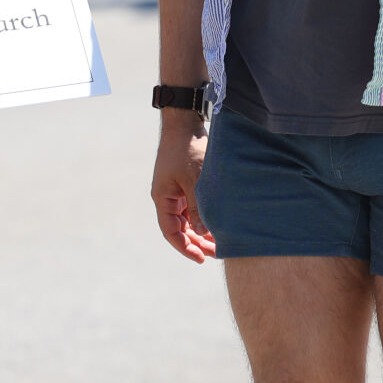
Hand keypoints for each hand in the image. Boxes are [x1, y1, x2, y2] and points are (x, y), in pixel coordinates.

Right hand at [151, 117, 215, 262]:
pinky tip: (217, 224)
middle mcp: (168, 197)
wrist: (185, 124)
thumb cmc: (187, 150)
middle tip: (215, 254)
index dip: (184, 247)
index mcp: (163, 198)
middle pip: (180, 228)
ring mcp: (176, 191)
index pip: (171, 231)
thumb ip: (198, 207)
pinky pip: (193, 207)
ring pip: (188, 219)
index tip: (200, 258)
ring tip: (219, 242)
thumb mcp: (194, 180)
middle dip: (196, 242)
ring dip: (201, 231)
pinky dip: (203, 217)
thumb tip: (202, 232)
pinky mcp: (186, 184)